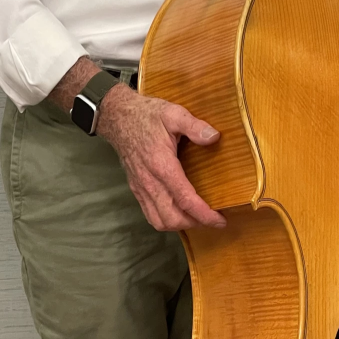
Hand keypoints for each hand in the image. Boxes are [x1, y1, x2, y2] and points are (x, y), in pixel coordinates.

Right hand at [96, 84, 226, 232]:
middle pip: (172, 218)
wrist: (118, 118)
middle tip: (213, 219)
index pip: (185, 200)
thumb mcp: (173, 113)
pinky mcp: (136, 188)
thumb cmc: (146, 115)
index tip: (220, 220)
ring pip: (159, 221)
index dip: (204, 214)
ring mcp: (141, 187)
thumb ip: (194, 126)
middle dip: (194, 223)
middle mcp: (150, 182)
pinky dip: (166, 220)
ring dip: (180, 225)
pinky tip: (178, 212)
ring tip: (197, 218)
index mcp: (162, 165)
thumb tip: (214, 137)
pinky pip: (150, 214)